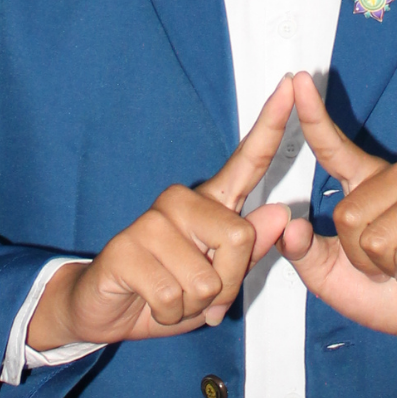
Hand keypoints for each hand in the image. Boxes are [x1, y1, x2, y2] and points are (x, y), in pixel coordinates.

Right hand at [27, 76, 295, 348]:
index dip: (272, 123)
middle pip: (240, 238)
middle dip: (228, 285)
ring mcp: (151, 221)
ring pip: (207, 278)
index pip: (249, 160)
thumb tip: (279, 213)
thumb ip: (251, 251)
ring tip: (171, 296)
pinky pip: (172, 296)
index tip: (291, 83)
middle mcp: (182, 201)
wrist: (105, 311)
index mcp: (211, 204)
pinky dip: (168, 314)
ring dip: (195, 305)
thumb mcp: (220, 282)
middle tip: (202, 295)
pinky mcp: (126, 248)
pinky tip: (150, 302)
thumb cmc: (168, 294)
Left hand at [279, 72, 396, 365]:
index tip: (299, 80)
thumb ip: (305, 254)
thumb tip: (291, 226)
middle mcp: (396, 179)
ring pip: (377, 231)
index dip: (314, 116)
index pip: (334, 147)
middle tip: (381, 265)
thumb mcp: (331, 278)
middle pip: (349, 211)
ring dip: (383, 264)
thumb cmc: (384, 293)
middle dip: (357, 255)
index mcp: (364, 185)